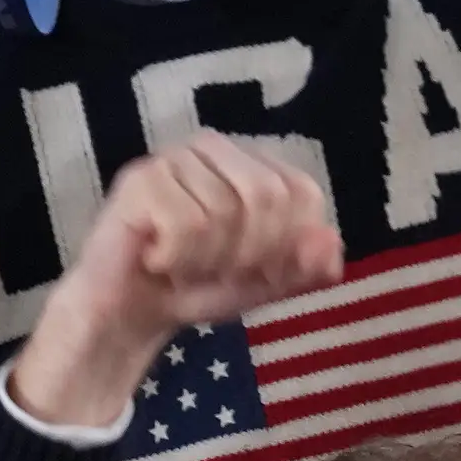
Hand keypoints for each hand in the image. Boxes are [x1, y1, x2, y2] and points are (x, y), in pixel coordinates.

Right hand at [6, 134, 341, 426]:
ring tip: (184, 265)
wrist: (131, 314)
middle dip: (251, 253)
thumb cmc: (199, 286)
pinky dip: (178, 259)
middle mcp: (214, 147)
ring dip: (208, 261)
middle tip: (218, 271)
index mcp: (252, 161)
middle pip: (267, 195)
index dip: (289, 245)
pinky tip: (158, 259)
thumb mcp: (267, 283)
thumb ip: (307, 267)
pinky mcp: (139, 179)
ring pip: (224, 212)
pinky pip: (186, 224)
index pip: (302, 191)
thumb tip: (330, 246)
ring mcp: (173, 157)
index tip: (260, 272)